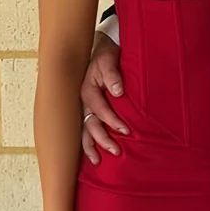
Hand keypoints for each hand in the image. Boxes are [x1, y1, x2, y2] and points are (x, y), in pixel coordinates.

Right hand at [81, 31, 127, 163]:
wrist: (99, 49)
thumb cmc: (107, 55)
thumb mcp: (109, 59)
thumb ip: (113, 75)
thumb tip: (118, 92)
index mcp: (87, 90)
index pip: (99, 109)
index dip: (112, 121)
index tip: (126, 131)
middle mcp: (82, 102)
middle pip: (89, 125)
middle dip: (102, 140)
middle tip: (117, 152)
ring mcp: (83, 108)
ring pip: (83, 131)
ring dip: (90, 146)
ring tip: (98, 161)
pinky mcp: (87, 111)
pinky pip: (84, 129)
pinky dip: (87, 142)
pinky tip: (91, 155)